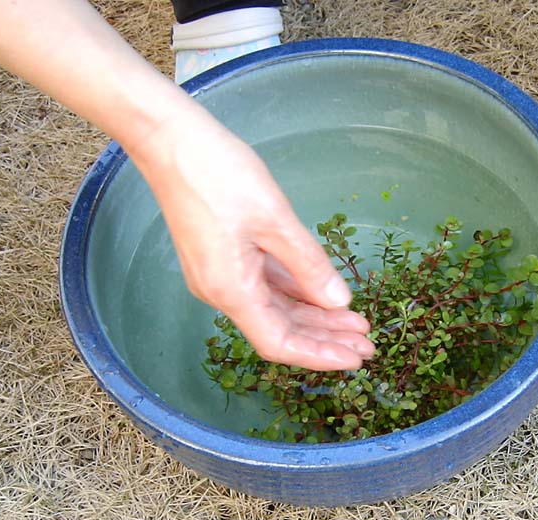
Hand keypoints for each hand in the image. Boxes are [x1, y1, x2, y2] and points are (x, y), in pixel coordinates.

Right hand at [132, 105, 374, 370]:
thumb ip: (309, 266)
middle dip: (325, 339)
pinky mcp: (223, 257)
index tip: (355, 359)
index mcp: (231, 290)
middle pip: (280, 329)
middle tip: (367, 345)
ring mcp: (221, 275)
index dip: (319, 355)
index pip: (280, 342)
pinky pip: (265, 286)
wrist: (171, 142)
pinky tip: (325, 296)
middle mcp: (223, 292)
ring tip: (356, 324)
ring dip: (315, 317)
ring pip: (275, 309)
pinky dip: (296, 293)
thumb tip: (339, 303)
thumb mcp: (275, 220)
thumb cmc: (220, 175)